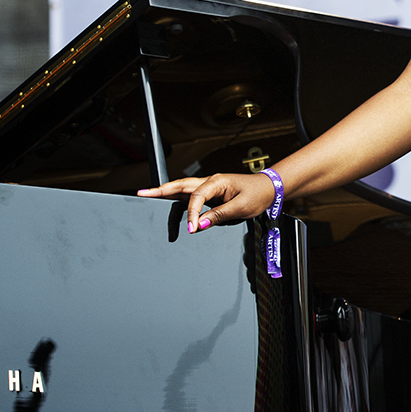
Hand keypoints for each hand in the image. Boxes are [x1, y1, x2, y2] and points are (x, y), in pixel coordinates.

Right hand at [137, 172, 276, 233]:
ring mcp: (209, 186)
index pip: (196, 198)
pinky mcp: (210, 193)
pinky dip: (177, 200)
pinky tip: (168, 203)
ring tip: (147, 196)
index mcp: (217, 181)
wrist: (268, 189)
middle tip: (142, 193)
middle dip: (160, 190)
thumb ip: (219, 215)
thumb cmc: (257, 195)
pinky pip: (190, 195)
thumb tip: (200, 224)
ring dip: (166, 193)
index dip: (191, 214)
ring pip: (182, 189)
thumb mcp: (241, 207)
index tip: (190, 229)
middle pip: (180, 186)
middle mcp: (210, 181)